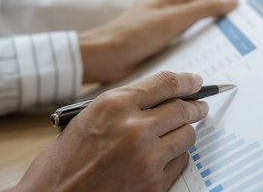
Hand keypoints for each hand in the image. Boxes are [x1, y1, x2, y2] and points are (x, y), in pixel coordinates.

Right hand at [9, 71, 207, 191]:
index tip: (196, 82)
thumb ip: (124, 104)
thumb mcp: (88, 117)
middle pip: (182, 109)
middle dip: (195, 106)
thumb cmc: (64, 161)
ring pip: (186, 135)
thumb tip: (161, 97)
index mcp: (114, 105)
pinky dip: (175, 157)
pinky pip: (180, 161)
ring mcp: (146, 158)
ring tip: (177, 132)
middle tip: (199, 107)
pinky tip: (163, 156)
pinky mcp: (153, 184)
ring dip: (183, 132)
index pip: (165, 83)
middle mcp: (134, 128)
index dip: (186, 81)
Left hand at [79, 0, 236, 82]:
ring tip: (226, 54)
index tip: (242, 22)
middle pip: (202, 14)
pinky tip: (204, 63)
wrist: (104, 58)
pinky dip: (195, 51)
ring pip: (194, 31)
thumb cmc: (134, 34)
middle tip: (238, 41)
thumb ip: (203, 9)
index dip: (224, 7)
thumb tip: (231, 0)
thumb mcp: (173, 19)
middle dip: (217, 26)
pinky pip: (183, 45)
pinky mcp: (160, 44)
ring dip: (207, 41)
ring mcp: (164, 27)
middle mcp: (168, 9)